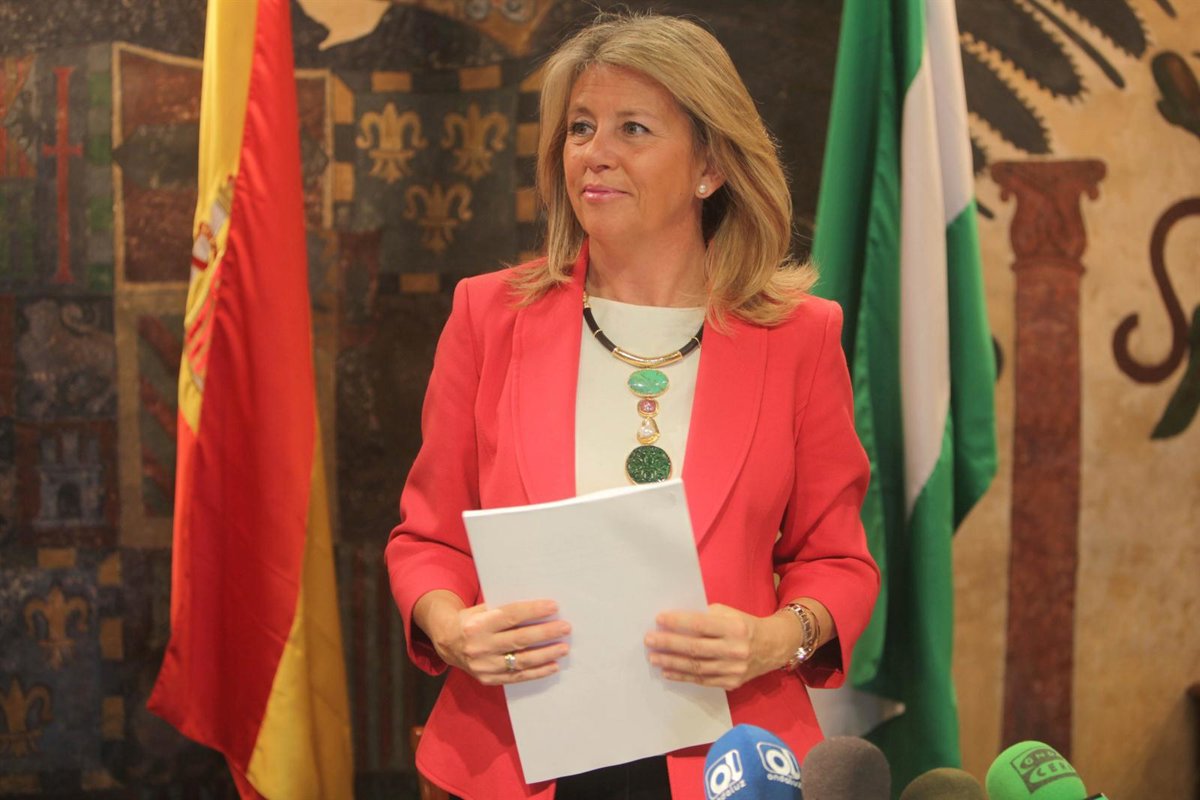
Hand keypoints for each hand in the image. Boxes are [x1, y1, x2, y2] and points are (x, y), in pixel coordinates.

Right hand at [426, 597, 570, 685]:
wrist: (448, 643)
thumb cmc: (472, 621)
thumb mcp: (482, 609)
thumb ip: (506, 610)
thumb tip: (541, 607)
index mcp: (478, 624)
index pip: (511, 616)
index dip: (533, 611)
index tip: (554, 606)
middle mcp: (480, 646)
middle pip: (519, 639)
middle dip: (545, 633)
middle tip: (565, 628)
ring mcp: (484, 665)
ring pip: (521, 661)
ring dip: (546, 654)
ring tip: (564, 648)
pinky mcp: (488, 679)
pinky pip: (517, 677)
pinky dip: (537, 672)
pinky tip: (553, 665)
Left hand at [644, 603, 790, 690]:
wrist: (773, 647)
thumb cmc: (745, 626)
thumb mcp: (730, 614)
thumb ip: (707, 617)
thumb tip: (676, 622)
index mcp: (735, 628)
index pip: (701, 625)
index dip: (679, 622)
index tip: (659, 619)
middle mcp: (735, 650)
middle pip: (696, 648)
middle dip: (669, 644)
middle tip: (649, 640)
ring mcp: (733, 669)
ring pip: (696, 667)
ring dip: (671, 663)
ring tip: (653, 658)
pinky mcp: (731, 683)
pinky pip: (702, 680)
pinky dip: (683, 676)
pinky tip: (668, 672)